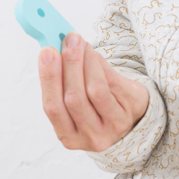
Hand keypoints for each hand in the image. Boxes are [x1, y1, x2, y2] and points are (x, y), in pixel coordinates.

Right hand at [38, 32, 148, 151]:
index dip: (49, 80)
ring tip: (80, 45)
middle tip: (67, 41)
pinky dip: (99, 63)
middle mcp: (91, 136)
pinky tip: (92, 53)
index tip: (46, 53)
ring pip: (95, 89)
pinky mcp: (131, 109)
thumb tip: (51, 51)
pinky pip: (112, 82)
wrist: (125, 117)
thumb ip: (59, 85)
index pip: (53, 109)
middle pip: (74, 99)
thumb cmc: (91, 108)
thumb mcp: (70, 107)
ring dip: (85, 62)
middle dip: (69, 66)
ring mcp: (114, 125)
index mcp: (69, 137)